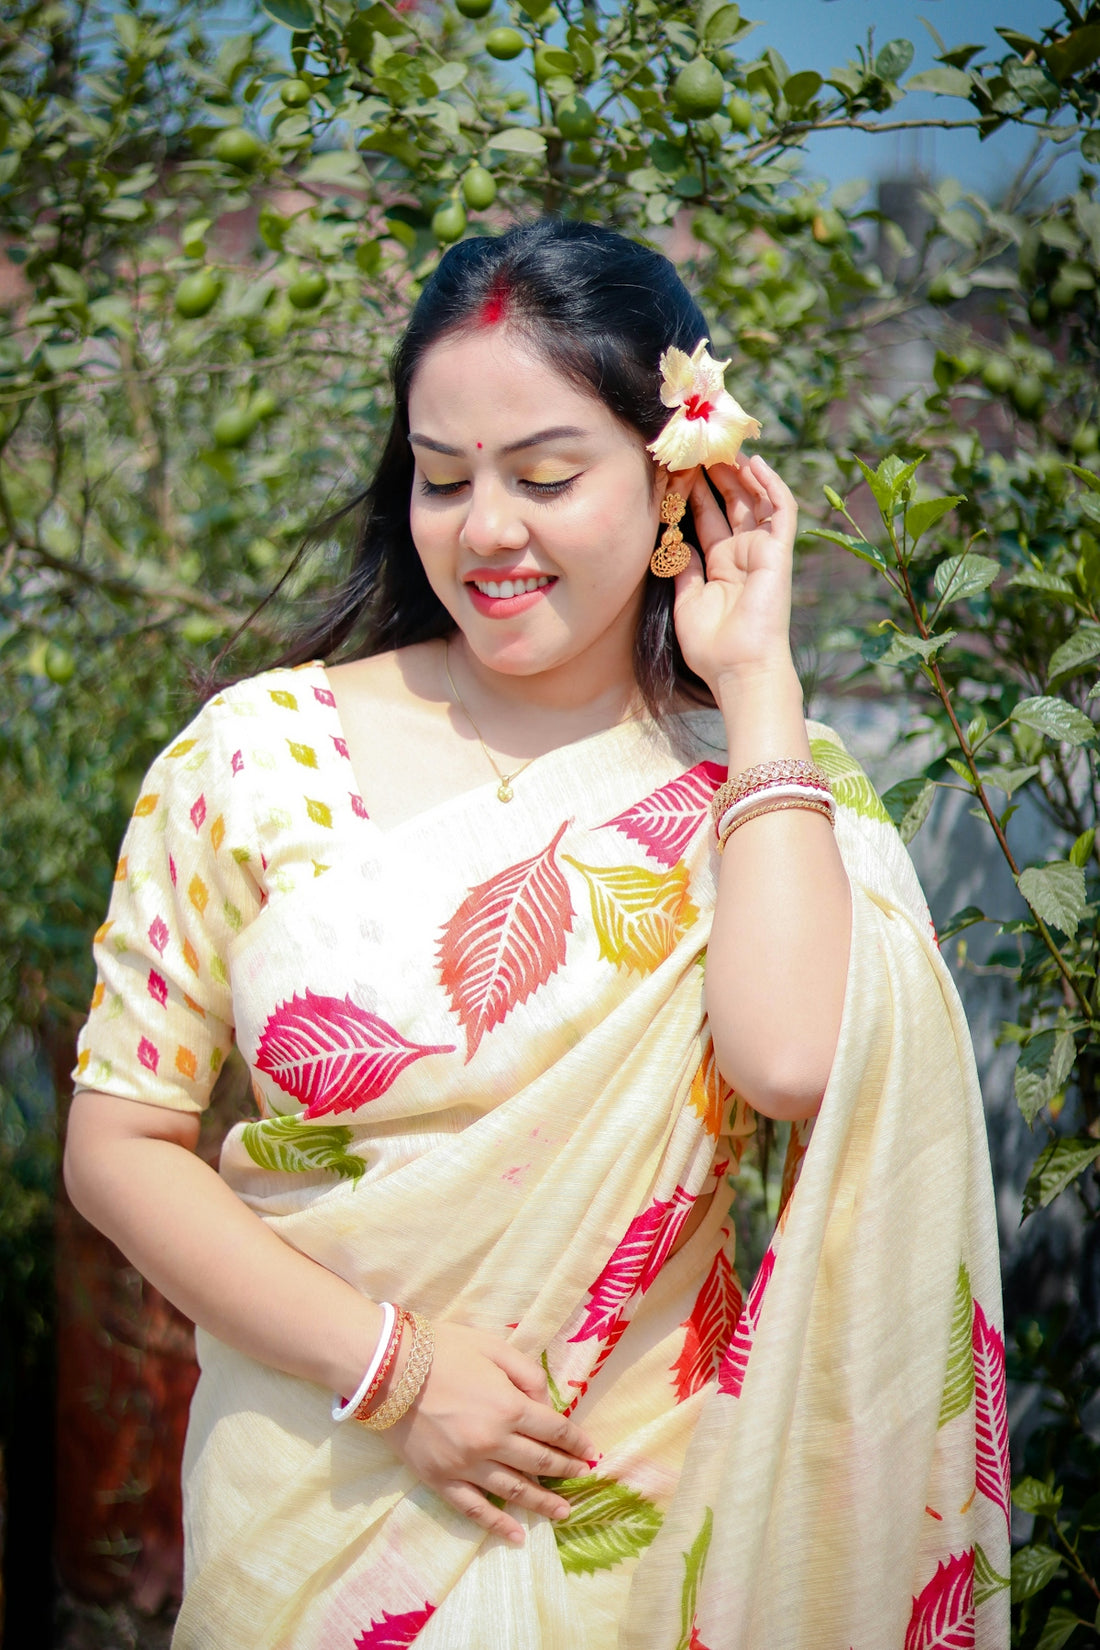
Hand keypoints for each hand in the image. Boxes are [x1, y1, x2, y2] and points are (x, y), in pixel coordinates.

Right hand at [386, 1322, 594, 1544]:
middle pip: (540, 1462)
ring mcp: (466, 1465)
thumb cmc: (442, 1349)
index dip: (576, 1442)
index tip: (591, 1451)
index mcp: (508, 1406)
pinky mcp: (441, 1479)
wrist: (386, 1368)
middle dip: (566, 1470)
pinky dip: (498, 1525)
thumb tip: (545, 1401)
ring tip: (563, 1512)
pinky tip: (516, 1535)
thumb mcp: (493, 1346)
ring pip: (514, 1491)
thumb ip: (526, 1373)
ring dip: (542, 1503)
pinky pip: (475, 1509)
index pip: (554, 1430)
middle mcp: (493, 1441)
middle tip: (583, 1477)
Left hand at [669, 455, 797, 696]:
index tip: (674, 470)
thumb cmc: (712, 646)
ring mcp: (762, 552)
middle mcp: (742, 555)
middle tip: (696, 447)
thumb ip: (682, 566)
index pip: (706, 519)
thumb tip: (671, 537)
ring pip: (753, 500)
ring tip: (719, 446)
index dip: (691, 494)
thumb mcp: (686, 600)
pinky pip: (780, 510)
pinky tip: (754, 462)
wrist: (739, 669)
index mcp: (721, 567)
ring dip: (738, 473)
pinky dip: (770, 484)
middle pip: (729, 504)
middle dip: (713, 475)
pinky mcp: (779, 552)